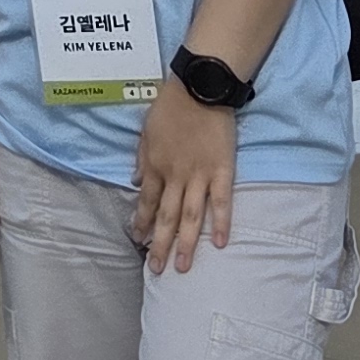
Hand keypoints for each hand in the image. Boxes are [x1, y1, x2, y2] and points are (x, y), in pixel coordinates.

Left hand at [129, 87, 235, 273]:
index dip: (143, 223)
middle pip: (167, 217)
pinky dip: (222, 223)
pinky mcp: (223, 171)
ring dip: (187, 244)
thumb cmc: (170, 108)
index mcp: (155, 166)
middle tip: (157, 270)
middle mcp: (175, 176)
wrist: (199, 90)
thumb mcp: (146, 132)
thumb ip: (142, 159)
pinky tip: (222, 244)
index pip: (147, 203)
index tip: (139, 241)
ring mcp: (200, 176)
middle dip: (161, 245)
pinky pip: (222, 202)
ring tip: (184, 268)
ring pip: (191, 216)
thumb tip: (136, 182)